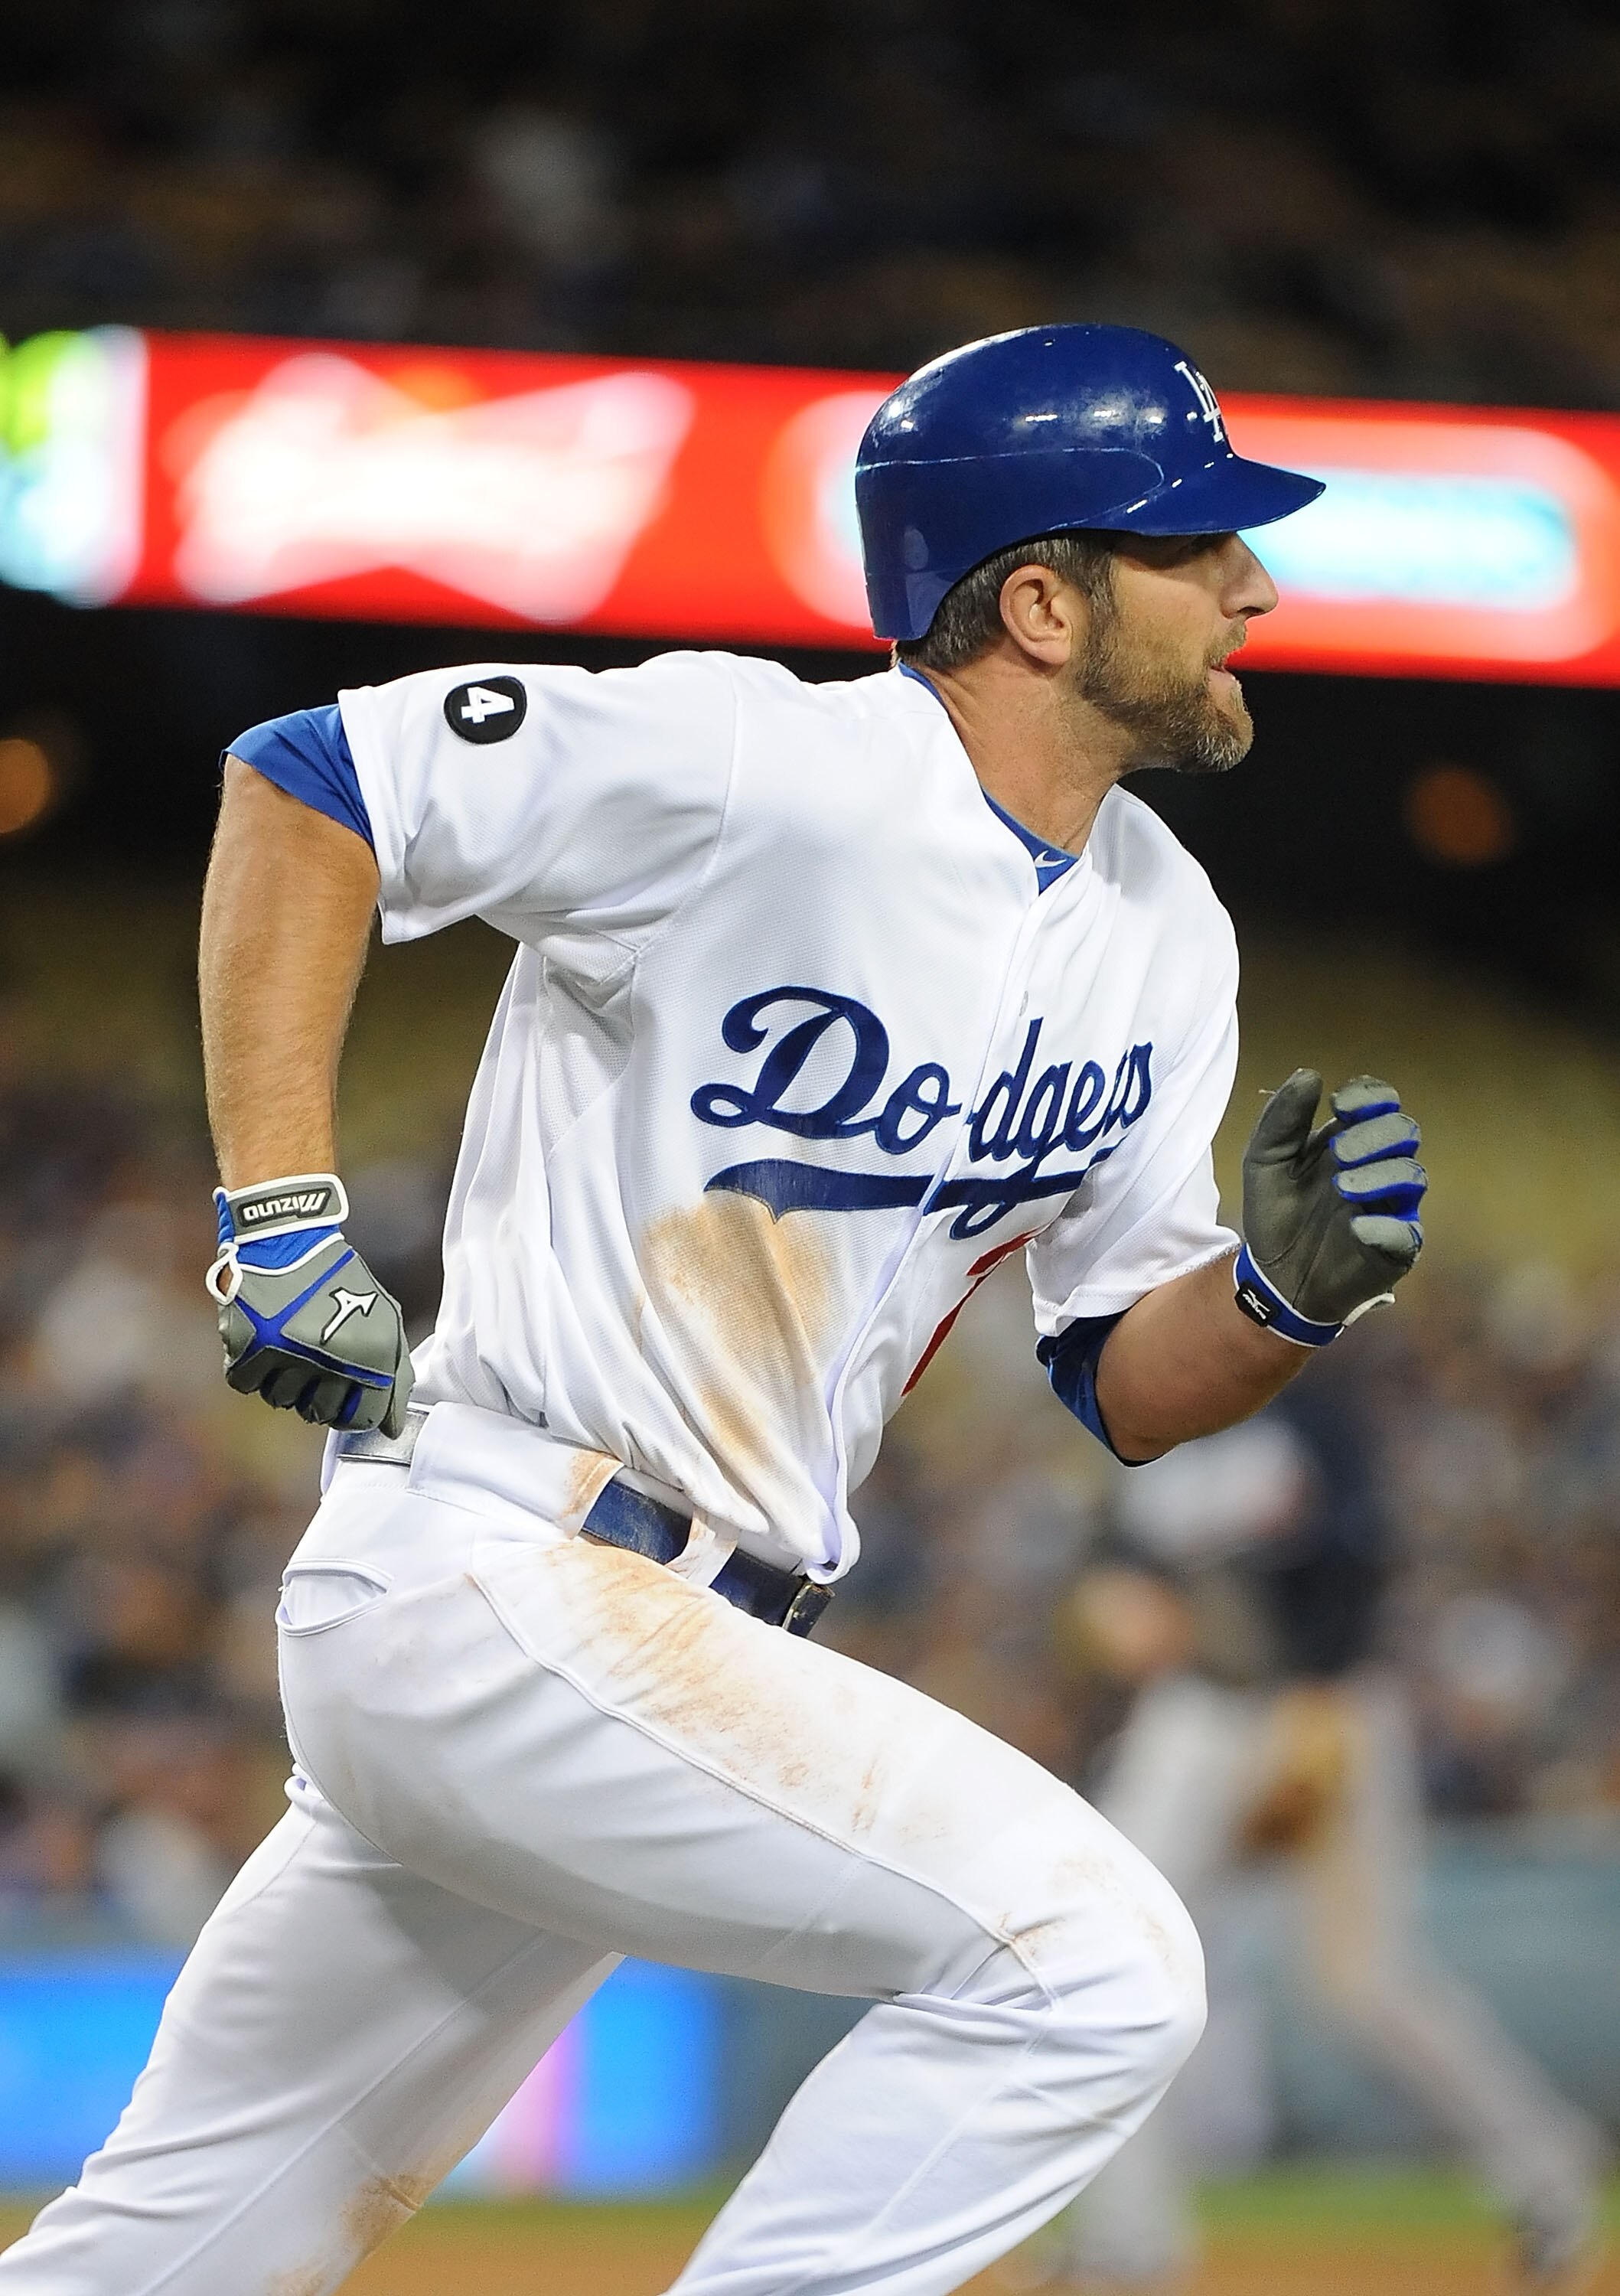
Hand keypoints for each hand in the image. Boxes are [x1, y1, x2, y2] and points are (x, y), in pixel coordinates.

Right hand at [206, 1173, 413, 1433]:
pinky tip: (266, 1347)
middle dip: (321, 1398)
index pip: (362, 1418)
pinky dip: (254, 1371)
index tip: (348, 1401)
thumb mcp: (383, 1318)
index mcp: (368, 1354)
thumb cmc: (340, 1282)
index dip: (356, 1414)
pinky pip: (247, 1384)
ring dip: (287, 1383)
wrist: (286, 1238)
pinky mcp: (246, 1345)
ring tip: (292, 1352)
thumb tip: (391, 1428)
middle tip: (318, 1372)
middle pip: (320, 1413)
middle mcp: (327, 1359)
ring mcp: (284, 1354)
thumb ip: (395, 1374)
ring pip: (281, 1400)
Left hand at [1238, 1071, 1424, 1340]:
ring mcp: (1392, 1208)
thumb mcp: (1264, 1161)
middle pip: (1404, 1132)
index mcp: (1350, 1141)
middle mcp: (1378, 1169)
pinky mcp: (1395, 1249)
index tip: (1341, 1105)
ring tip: (1342, 1189)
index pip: (1380, 1103)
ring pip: (1412, 1175)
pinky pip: (1407, 1233)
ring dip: (1378, 1176)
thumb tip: (1311, 1073)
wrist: (1273, 1276)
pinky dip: (1384, 1227)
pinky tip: (1355, 1227)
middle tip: (1338, 1154)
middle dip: (1374, 1135)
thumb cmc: (1275, 1213)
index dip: (1370, 1096)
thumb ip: (1282, 1118)